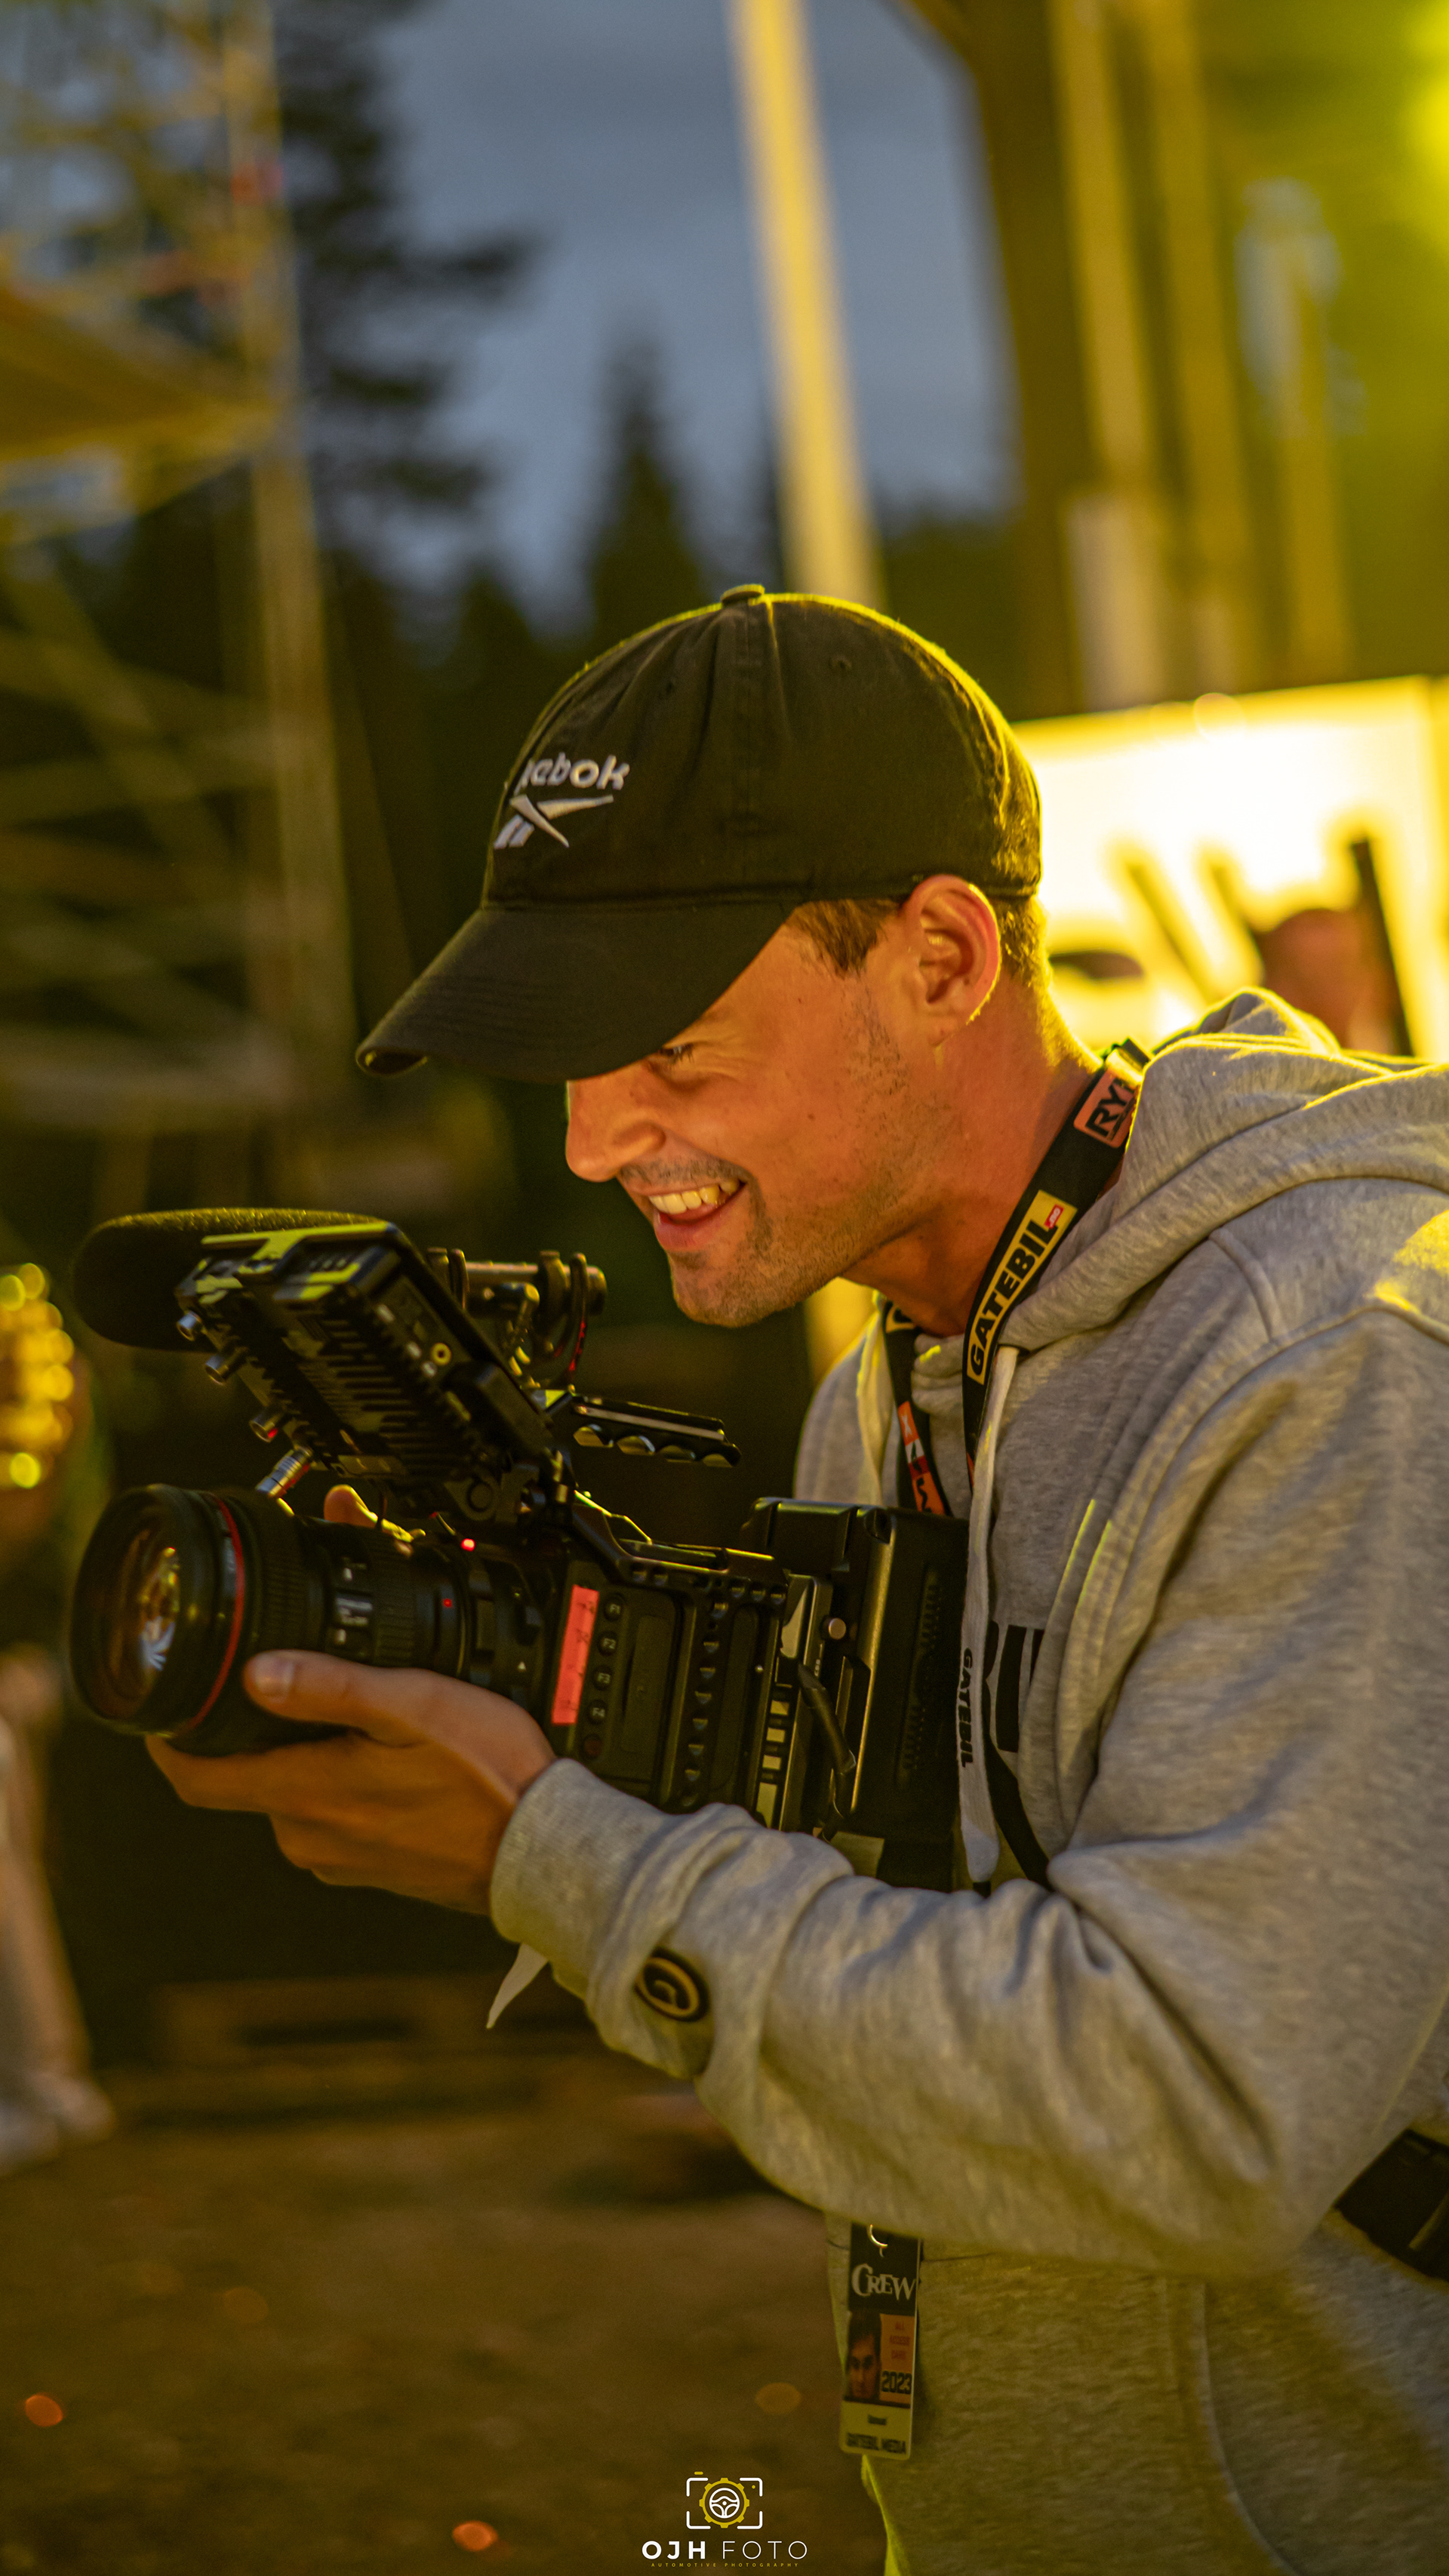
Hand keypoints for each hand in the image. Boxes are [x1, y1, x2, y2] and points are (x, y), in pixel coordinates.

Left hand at [147, 1483, 554, 1910]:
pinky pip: (335, 1817)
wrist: (547, 1851)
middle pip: (249, 1776)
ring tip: (361, 1712)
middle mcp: (310, 1837)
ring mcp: (341, 1859)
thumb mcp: (411, 1704)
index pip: (195, 1780)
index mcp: (306, 1795)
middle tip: (295, 1677)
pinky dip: (346, 1783)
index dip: (166, 1742)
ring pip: (295, 1793)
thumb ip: (328, 1687)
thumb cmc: (490, 1776)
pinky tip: (393, 1757)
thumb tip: (256, 1673)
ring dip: (311, 1755)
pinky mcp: (373, 1869)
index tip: (163, 1708)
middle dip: (261, 1730)